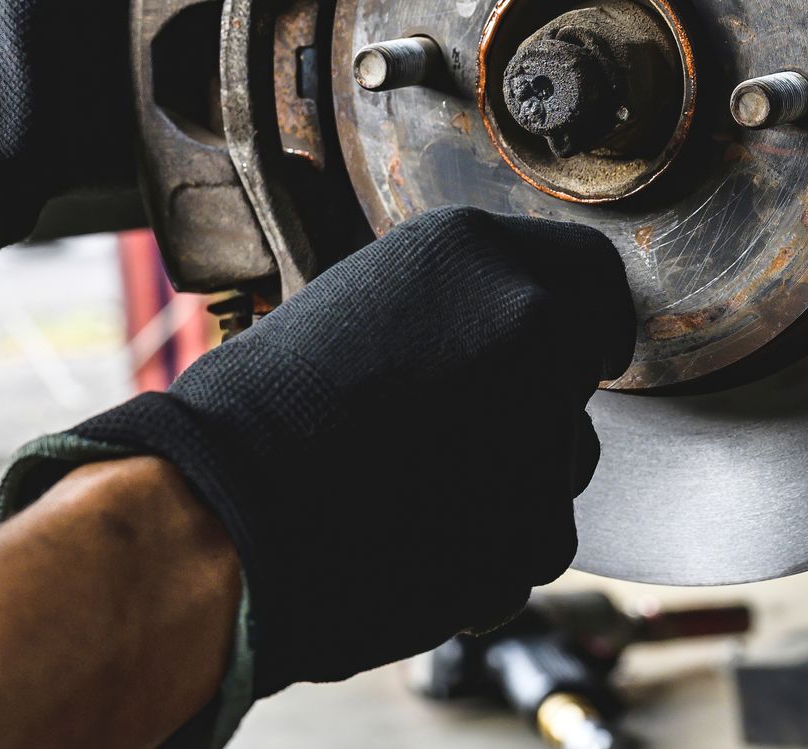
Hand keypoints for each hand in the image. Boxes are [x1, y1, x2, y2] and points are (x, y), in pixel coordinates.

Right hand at [36, 206, 635, 697]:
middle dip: (532, 407)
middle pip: (576, 373)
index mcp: (475, 252)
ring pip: (562, 464)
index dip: (586, 320)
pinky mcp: (534, 530)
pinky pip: (535, 543)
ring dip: (514, 485)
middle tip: (446, 438)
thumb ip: (454, 308)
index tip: (584, 350)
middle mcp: (526, 323)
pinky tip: (413, 543)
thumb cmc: (259, 414)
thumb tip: (503, 334)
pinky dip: (490, 555)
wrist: (215, 519)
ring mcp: (539, 427)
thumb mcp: (364, 305)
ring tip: (411, 492)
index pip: (592, 274)